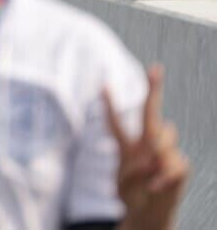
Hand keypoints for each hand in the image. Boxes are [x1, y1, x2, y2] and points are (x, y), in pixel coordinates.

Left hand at [106, 66, 186, 229]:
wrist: (148, 213)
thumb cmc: (132, 195)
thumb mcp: (123, 183)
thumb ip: (134, 168)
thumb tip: (154, 158)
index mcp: (126, 146)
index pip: (115, 122)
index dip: (109, 104)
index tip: (103, 83)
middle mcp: (146, 144)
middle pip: (151, 113)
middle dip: (154, 90)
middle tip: (156, 68)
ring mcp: (165, 153)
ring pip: (165, 139)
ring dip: (155, 155)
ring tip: (146, 178)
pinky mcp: (179, 166)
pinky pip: (174, 163)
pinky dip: (163, 177)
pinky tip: (155, 186)